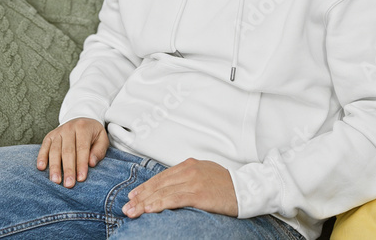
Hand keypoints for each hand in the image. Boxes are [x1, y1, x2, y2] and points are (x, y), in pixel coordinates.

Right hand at [36, 117, 108, 187]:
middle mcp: (69, 128)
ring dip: (54, 167)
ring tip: (56, 181)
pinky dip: (41, 157)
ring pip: (54, 150)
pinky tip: (41, 168)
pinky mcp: (49, 136)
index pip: (82, 148)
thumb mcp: (102, 139)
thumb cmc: (93, 134)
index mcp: (83, 128)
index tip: (81, 178)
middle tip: (68, 184)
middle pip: (67, 151)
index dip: (81, 164)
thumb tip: (91, 163)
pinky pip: (44, 147)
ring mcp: (58, 132)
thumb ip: (99, 151)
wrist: (81, 120)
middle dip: (68, 169)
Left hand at [122, 158, 237, 217]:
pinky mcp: (199, 194)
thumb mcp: (205, 175)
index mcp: (190, 165)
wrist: (248, 189)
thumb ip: (188, 178)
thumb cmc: (228, 185)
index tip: (133, 195)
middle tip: (127, 206)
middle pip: (158, 184)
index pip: (161, 177)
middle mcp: (189, 171)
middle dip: (140, 196)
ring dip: (145, 203)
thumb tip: (172, 188)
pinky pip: (174, 199)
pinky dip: (159, 204)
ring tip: (132, 211)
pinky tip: (149, 209)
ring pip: (163, 192)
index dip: (145, 187)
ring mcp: (194, 181)